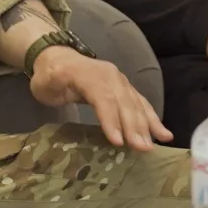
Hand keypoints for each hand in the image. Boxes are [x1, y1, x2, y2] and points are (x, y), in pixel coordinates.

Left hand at [29, 48, 173, 149]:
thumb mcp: (43, 82)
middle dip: (133, 126)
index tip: (117, 141)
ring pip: (136, 103)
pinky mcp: (126, 89)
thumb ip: (51, 88)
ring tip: (152, 145)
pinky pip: (142, 104)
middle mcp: (109, 76)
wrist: (58, 59)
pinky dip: (153, 119)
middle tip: (141, 148)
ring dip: (146, 126)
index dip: (110, 119)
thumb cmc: (49, 76)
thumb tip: (62, 96)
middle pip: (123, 102)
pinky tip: (164, 135)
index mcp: (87, 74)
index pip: (102, 97)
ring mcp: (120, 82)